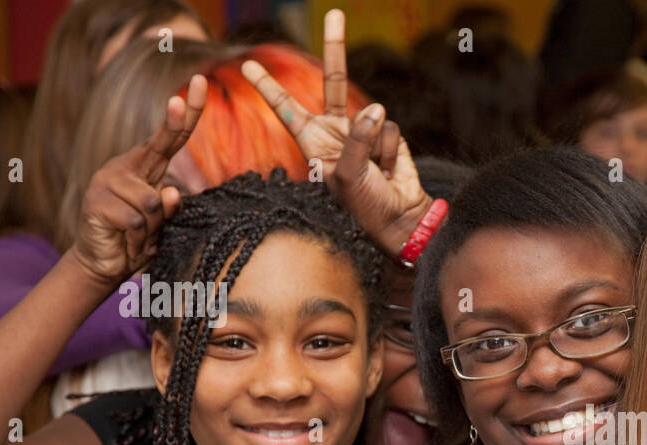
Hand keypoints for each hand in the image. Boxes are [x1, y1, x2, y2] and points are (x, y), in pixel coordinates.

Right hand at [68, 74, 206, 284]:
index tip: (198, 85)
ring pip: (153, 202)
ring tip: (138, 237)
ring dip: (153, 229)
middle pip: (160, 144)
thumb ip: (171, 210)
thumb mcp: (163, 227)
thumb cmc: (138, 241)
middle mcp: (127, 168)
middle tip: (186, 94)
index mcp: (147, 168)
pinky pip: (136, 221)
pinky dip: (138, 240)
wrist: (104, 264)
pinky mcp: (97, 200)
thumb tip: (170, 191)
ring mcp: (109, 180)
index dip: (185, 114)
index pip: (170, 139)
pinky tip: (126, 243)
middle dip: (176, 120)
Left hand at [241, 8, 431, 256]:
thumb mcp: (348, 177)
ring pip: (373, 117)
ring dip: (376, 146)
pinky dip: (391, 152)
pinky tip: (390, 171)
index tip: (247, 65)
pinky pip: (390, 131)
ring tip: (376, 173)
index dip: (268, 87)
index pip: (287, 108)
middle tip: (336, 13)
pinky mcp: (389, 137)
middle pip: (334, 81)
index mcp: (315, 142)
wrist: (400, 221)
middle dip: (336, 47)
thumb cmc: (365, 208)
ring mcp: (365, 132)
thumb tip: (376, 109)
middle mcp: (338, 131)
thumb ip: (358, 140)